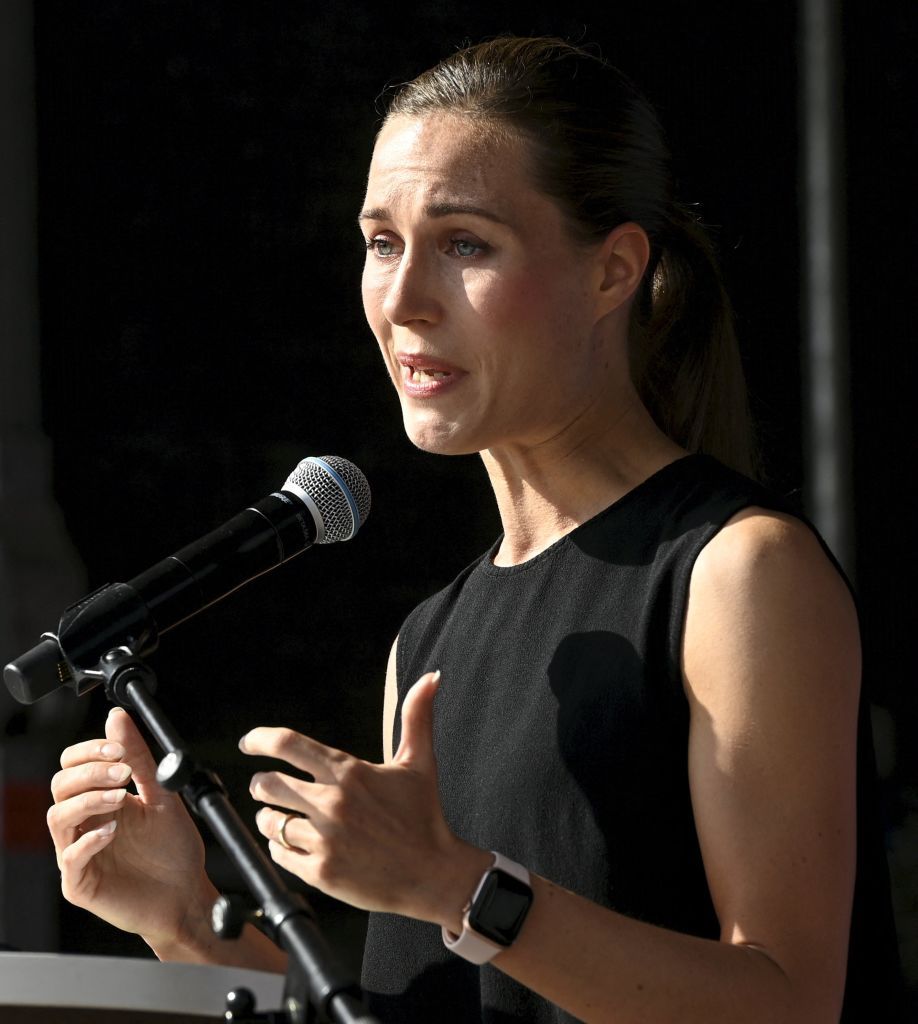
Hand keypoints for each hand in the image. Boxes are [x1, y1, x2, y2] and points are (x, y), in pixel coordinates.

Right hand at [48, 706, 211, 950]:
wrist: (187, 895)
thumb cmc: (173, 849)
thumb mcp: (162, 795)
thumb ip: (139, 758)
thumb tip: (117, 718)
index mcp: (102, 800)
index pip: (73, 766)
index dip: (89, 752)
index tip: (119, 748)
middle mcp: (85, 824)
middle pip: (61, 786)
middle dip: (90, 772)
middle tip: (122, 772)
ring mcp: (79, 854)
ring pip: (58, 817)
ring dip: (88, 800)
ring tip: (121, 797)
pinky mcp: (81, 884)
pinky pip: (69, 858)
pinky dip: (88, 840)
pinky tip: (113, 831)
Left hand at [241, 671, 489, 928]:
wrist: (433, 874)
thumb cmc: (424, 815)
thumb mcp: (420, 762)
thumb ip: (417, 716)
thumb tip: (431, 677)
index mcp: (350, 773)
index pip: (289, 745)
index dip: (260, 739)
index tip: (248, 742)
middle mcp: (333, 803)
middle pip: (269, 784)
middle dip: (260, 783)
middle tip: (263, 785)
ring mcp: (325, 840)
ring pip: (270, 822)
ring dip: (269, 817)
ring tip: (278, 817)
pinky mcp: (321, 873)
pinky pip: (280, 854)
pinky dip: (281, 847)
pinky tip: (294, 844)